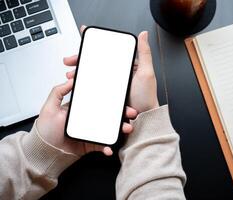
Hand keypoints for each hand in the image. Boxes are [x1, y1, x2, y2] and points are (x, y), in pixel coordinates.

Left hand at [36, 26, 137, 156]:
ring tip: (127, 129)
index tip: (121, 98)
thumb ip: (58, 92)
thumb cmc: (45, 130)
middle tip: (132, 113)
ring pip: (110, 130)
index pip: (100, 102)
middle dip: (123, 114)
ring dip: (120, 129)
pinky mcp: (91, 145)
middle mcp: (89, 120)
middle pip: (109, 115)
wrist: (44, 152)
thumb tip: (70, 80)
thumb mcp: (49, 108)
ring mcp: (91, 132)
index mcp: (81, 109)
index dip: (112, 100)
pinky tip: (110, 148)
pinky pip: (103, 145)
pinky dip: (108, 147)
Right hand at [65, 30, 158, 112]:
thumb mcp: (146, 72)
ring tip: (72, 76)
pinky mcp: (108, 95)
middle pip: (96, 64)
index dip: (92, 50)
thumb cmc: (147, 97)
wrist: (143, 117)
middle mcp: (118, 74)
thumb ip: (145, 53)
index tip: (81, 47)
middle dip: (81, 62)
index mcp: (126, 66)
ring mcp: (112, 85)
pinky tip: (77, 87)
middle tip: (70, 62)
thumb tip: (144, 34)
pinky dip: (84, 87)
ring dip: (80, 74)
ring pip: (93, 76)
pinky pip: (93, 88)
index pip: (107, 54)